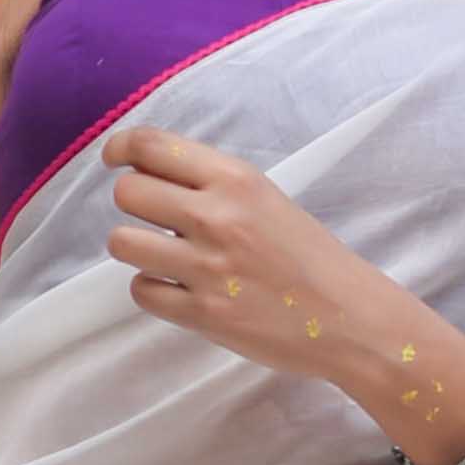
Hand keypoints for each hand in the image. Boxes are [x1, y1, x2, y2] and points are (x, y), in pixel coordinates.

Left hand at [99, 125, 464, 464]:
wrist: (349, 318)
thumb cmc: (309, 257)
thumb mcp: (266, 200)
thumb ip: (212, 185)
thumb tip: (149, 175)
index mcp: (235, 179)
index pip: (152, 146)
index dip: (121, 149)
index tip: (115, 160)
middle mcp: (217, 216)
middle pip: (128, 193)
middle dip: (133, 206)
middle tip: (157, 222)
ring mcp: (207, 267)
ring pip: (123, 243)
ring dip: (135, 249)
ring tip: (164, 257)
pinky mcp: (203, 313)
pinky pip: (142, 290)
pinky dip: (153, 290)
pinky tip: (180, 290)